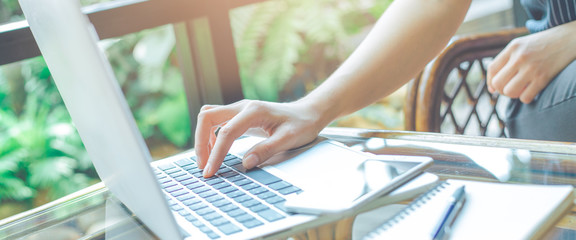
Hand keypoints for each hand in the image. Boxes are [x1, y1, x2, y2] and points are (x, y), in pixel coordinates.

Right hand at [195, 99, 325, 176]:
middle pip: (207, 117)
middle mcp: (243, 106)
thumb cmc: (301, 124)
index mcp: (254, 111)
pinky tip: (215, 152)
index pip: (226, 132)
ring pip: (208, 118)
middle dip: (200, 142)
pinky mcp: (239, 116)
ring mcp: (239, 110)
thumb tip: (246, 164)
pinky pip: (216, 123)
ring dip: (203, 138)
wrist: (307, 114)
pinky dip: (210, 136)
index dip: (216, 153)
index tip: (211, 172)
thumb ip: (267, 150)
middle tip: (203, 166)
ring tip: (207, 161)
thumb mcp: (289, 139)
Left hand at [487, 23, 575, 103]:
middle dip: (501, 89)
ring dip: (513, 94)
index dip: (490, 81)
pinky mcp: (543, 77)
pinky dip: (526, 98)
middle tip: (509, 88)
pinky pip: (525, 97)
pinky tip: (531, 91)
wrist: (570, 38)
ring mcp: (531, 68)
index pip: (492, 69)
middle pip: (498, 83)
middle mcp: (520, 57)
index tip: (494, 88)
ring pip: (509, 92)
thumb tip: (492, 87)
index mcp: (513, 47)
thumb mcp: (522, 45)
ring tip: (520, 89)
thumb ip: (506, 60)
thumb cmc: (543, 44)